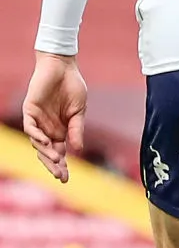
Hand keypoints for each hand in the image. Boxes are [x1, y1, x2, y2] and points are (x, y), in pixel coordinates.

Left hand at [22, 52, 86, 182]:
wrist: (63, 68)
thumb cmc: (73, 87)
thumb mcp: (79, 112)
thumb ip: (76, 130)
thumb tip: (78, 150)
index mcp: (60, 131)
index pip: (59, 153)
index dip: (61, 166)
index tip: (66, 179)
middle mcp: (47, 129)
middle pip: (46, 152)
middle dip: (53, 165)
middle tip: (60, 176)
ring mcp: (37, 121)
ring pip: (37, 143)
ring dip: (46, 152)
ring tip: (57, 160)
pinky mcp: (30, 110)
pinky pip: (29, 127)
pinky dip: (36, 136)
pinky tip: (46, 142)